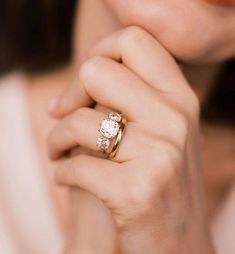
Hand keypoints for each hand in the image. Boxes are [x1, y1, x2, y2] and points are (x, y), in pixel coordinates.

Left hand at [48, 26, 214, 253]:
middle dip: (71, 91)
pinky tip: (66, 178)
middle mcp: (175, 120)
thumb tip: (82, 79)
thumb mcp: (162, 132)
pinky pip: (75, 165)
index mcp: (181, 100)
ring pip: (79, 121)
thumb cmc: (161, 182)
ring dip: (56, 137)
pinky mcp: (136, 193)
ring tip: (57, 151)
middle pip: (97, 70)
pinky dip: (62, 172)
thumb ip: (133, 98)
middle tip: (62, 112)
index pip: (134, 41)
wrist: (179, 243)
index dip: (101, 52)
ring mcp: (159, 155)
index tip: (85, 81)